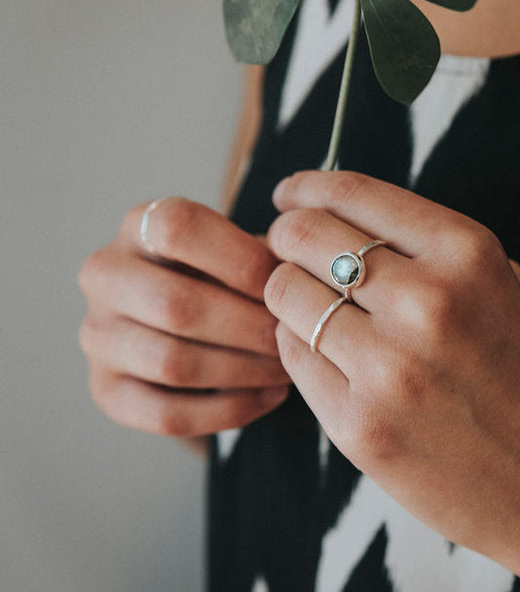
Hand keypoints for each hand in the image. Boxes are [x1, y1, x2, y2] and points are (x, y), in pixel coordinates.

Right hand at [77, 197, 290, 437]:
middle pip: (176, 305)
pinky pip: (169, 414)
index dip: (241, 258)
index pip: (178, 228)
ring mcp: (98, 336)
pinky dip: (230, 409)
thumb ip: (267, 255)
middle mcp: (105, 276)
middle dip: (250, 326)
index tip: (288, 284)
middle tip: (296, 337)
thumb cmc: (229, 275)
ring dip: (245, 369)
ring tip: (289, 368)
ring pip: (173, 363)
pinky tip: (271, 395)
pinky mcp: (107, 391)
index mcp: (138, 225)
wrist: (191, 323)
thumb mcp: (245, 249)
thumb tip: (301, 279)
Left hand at [264, 171, 519, 586]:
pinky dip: (297, 345)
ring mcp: (390, 368)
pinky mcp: (359, 426)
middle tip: (285, 247)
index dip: (308, 188)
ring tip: (307, 304)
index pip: (355, 194)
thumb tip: (341, 214)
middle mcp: (428, 302)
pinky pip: (293, 357)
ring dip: (287, 293)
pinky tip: (323, 350)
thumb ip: (432, 248)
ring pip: (286, 295)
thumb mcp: (506, 288)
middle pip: (305, 237)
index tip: (290, 194)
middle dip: (286, 235)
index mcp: (470, 255)